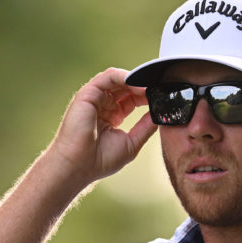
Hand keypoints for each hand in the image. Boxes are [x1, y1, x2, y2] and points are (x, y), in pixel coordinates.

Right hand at [50, 68, 157, 182]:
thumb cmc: (100, 160)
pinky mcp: (88, 93)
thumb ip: (146, 127)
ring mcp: (95, 98)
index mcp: (112, 116)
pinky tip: (137, 84)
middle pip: (127, 87)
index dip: (147, 97)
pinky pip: (108, 77)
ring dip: (136, 81)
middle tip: (159, 90)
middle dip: (144, 87)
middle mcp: (103, 105)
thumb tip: (160, 114)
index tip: (162, 98)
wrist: (79, 166)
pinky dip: (124, 77)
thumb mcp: (132, 142)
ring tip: (150, 88)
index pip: (132, 99)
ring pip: (119, 80)